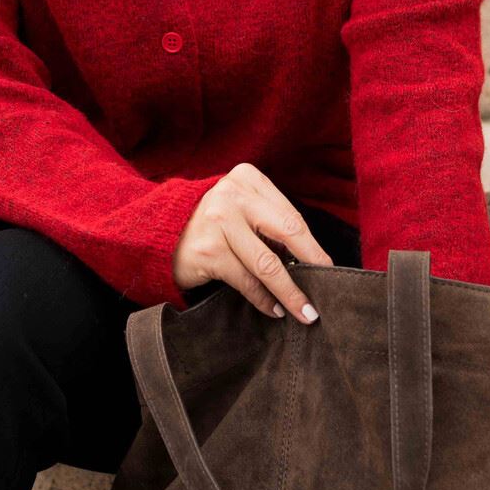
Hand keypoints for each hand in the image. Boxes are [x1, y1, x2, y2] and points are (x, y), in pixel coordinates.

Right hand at [171, 162, 334, 321]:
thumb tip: (311, 261)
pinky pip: (246, 281)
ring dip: (289, 293)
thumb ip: (270, 224)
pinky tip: (273, 310)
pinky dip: (263, 299)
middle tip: (327, 290)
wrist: (160, 236)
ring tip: (304, 311)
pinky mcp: (208, 250)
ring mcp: (218, 221)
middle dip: (312, 265)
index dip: (313, 247)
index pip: (291, 216)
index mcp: (247, 179)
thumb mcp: (240, 211)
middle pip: (287, 233)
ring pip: (268, 264)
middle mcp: (233, 195)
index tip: (328, 269)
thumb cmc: (213, 226)